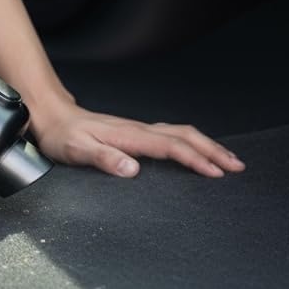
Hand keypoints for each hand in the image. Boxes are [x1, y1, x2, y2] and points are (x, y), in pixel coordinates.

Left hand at [30, 97, 245, 178]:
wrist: (52, 115)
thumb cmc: (63, 135)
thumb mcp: (76, 150)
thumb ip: (104, 159)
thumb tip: (131, 170)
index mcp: (128, 135)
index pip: (170, 147)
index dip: (194, 159)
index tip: (215, 172)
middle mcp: (137, 130)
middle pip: (184, 136)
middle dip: (212, 149)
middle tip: (236, 166)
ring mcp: (138, 129)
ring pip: (180, 133)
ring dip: (206, 144)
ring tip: (227, 159)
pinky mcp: (135, 133)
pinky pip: (171, 135)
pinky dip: (192, 142)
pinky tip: (197, 150)